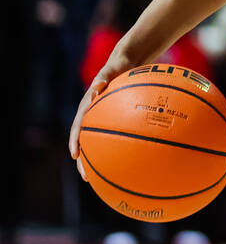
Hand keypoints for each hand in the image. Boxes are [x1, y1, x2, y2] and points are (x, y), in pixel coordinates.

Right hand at [69, 59, 130, 180]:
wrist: (126, 64)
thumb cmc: (117, 67)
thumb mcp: (109, 70)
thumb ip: (103, 77)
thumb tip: (98, 86)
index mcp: (88, 108)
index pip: (78, 128)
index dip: (75, 142)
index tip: (75, 155)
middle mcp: (93, 118)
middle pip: (86, 144)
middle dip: (84, 162)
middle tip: (88, 178)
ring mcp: (104, 121)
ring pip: (100, 145)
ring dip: (100, 162)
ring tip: (105, 179)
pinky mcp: (116, 121)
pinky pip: (118, 138)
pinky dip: (120, 150)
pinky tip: (133, 162)